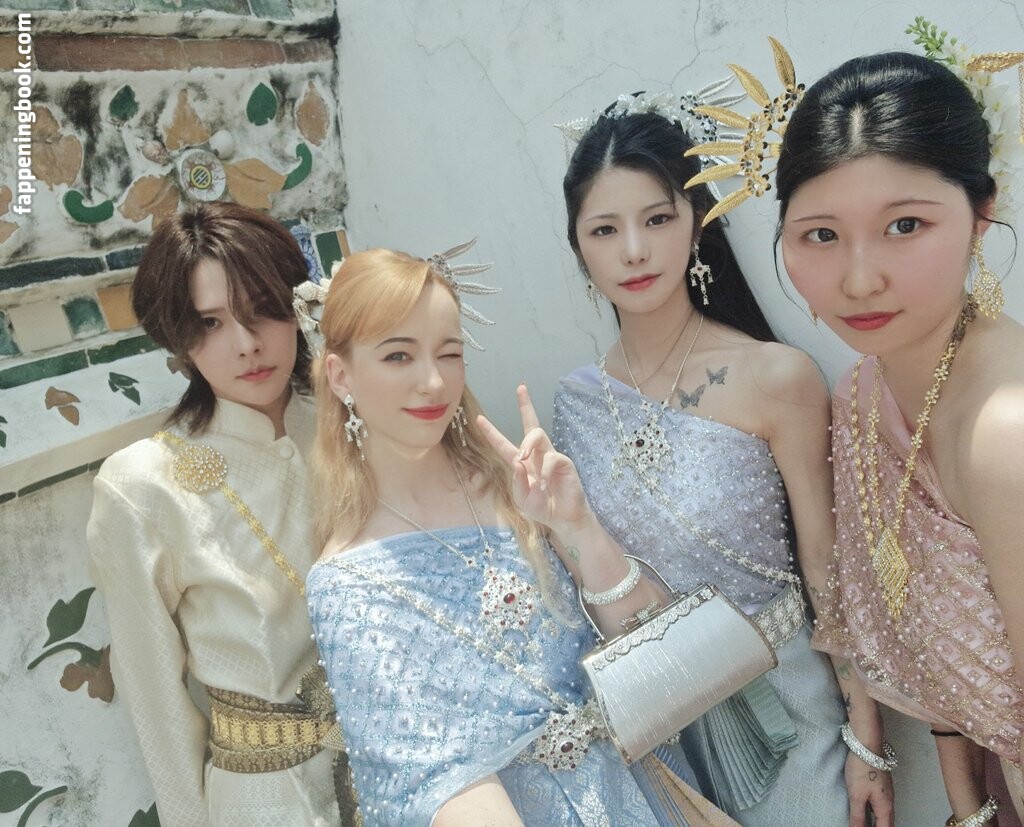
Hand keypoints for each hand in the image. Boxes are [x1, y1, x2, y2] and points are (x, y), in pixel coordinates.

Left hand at [476, 384, 590, 530]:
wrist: (564, 518)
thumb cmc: (543, 507)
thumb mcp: (523, 498)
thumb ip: (517, 482)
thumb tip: (517, 461)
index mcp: (522, 464)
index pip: (504, 444)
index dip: (492, 432)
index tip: (479, 418)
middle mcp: (536, 455)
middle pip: (531, 424)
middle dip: (526, 406)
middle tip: (521, 388)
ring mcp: (550, 456)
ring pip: (538, 434)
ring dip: (528, 444)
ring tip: (523, 459)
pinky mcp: (564, 462)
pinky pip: (552, 457)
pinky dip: (545, 472)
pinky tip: (544, 485)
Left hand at [845, 752, 893, 826]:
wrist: (868, 744)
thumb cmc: (862, 769)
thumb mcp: (856, 795)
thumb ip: (857, 816)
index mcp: (885, 807)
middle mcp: (889, 801)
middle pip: (886, 822)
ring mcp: (886, 791)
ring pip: (884, 812)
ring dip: (877, 821)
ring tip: (867, 823)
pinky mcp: (881, 783)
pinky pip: (880, 803)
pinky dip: (875, 811)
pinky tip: (867, 809)